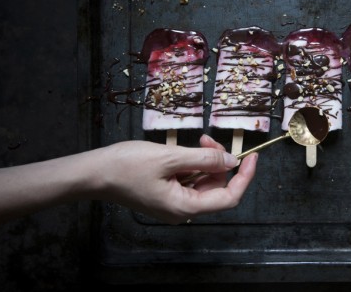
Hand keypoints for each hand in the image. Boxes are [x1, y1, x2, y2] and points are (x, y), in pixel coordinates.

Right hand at [93, 136, 256, 223]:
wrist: (96, 173)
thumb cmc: (128, 165)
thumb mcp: (170, 156)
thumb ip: (204, 160)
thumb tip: (232, 163)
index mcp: (184, 207)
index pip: (228, 198)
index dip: (244, 178)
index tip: (253, 156)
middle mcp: (181, 210)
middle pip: (216, 188)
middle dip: (219, 162)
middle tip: (208, 139)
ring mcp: (172, 203)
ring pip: (203, 183)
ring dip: (205, 161)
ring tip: (197, 141)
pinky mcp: (164, 194)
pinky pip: (189, 181)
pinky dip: (193, 164)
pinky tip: (186, 150)